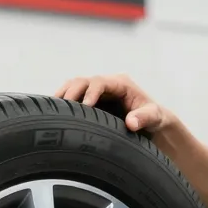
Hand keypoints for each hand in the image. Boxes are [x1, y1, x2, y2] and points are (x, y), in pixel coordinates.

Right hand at [53, 73, 172, 133]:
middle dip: (71, 93)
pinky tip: (53, 115)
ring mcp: (96, 93)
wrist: (152, 125)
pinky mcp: (89, 103)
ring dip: (62, 97)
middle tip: (63, 109)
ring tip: (52, 110)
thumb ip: (145, 117)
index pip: (99, 82)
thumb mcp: (155, 117)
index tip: (85, 107)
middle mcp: (106, 85)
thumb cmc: (155, 119)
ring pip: (72, 88)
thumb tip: (131, 123)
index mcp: (120, 84)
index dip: (90, 92)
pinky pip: (71, 99)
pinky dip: (62, 104)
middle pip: (81, 81)